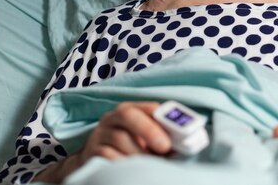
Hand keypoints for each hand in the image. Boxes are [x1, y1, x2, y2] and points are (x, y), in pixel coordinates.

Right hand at [34, 101, 171, 183]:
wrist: (96, 160)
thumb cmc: (129, 148)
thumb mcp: (145, 140)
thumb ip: (162, 135)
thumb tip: (185, 142)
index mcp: (129, 111)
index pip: (147, 107)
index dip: (162, 118)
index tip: (176, 135)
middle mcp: (112, 119)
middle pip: (128, 116)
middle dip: (149, 130)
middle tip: (164, 148)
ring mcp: (100, 135)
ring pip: (119, 139)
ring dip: (138, 153)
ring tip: (148, 165)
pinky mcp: (91, 153)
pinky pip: (108, 157)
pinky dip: (123, 163)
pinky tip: (131, 170)